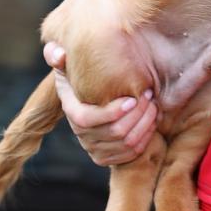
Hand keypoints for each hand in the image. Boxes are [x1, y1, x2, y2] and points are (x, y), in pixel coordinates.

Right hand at [43, 42, 158, 165]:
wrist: (93, 92)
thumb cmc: (82, 71)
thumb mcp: (67, 60)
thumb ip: (57, 55)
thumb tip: (59, 54)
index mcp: (71, 110)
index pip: (87, 119)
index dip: (110, 112)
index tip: (132, 98)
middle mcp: (81, 134)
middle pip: (114, 132)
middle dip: (137, 114)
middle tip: (149, 94)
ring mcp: (94, 148)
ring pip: (126, 143)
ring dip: (145, 124)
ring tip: (154, 104)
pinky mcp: (108, 156)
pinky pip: (131, 153)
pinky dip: (146, 137)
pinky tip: (153, 119)